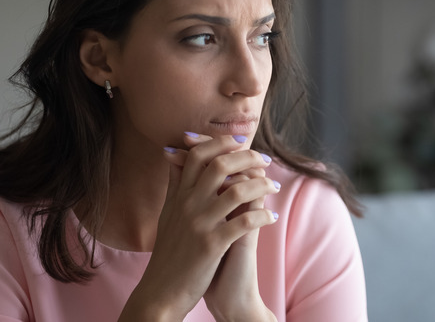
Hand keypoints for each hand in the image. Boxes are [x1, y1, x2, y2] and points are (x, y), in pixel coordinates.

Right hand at [120, 133, 278, 320]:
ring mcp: (200, 224)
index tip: (240, 142)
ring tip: (274, 185)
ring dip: (261, 185)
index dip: (220, 143)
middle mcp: (187, 205)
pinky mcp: (212, 245)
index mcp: (179, 196)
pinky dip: (263, 216)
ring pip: (237, 191)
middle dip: (247, 157)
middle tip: (264, 159)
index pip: (198, 155)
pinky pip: (244, 223)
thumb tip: (173, 155)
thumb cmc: (168, 253)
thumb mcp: (167, 213)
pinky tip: (272, 216)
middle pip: (219, 165)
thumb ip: (174, 184)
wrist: (161, 291)